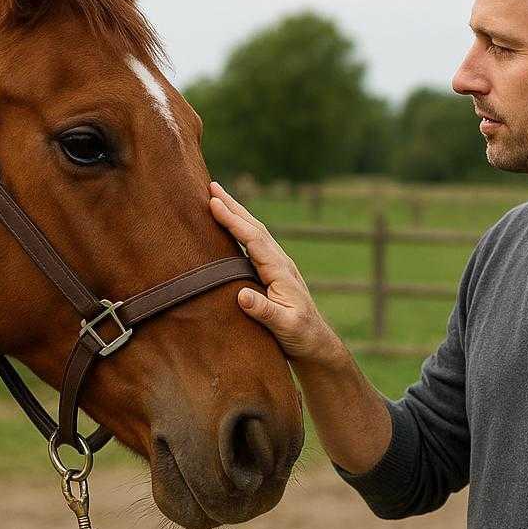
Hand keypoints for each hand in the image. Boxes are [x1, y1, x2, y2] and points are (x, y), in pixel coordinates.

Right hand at [207, 181, 338, 362]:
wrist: (316, 343)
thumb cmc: (300, 335)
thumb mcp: (284, 326)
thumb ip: (264, 311)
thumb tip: (241, 295)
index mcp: (280, 271)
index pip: (253, 239)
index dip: (233, 221)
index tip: (214, 203)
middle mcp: (280, 262)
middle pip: (254, 227)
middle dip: (233, 206)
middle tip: (211, 185)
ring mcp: (278, 265)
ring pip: (255, 232)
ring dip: (237, 213)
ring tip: (217, 197)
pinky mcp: (273, 272)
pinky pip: (254, 244)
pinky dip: (241, 229)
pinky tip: (231, 226)